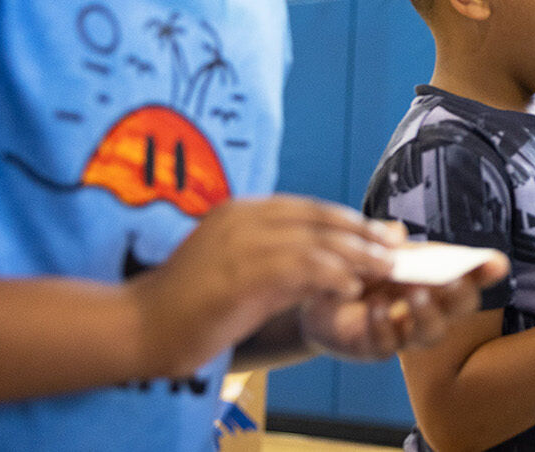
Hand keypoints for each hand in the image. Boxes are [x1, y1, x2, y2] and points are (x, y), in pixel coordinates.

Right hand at [128, 195, 402, 376]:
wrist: (139, 326)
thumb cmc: (189, 303)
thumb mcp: (239, 268)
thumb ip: (280, 257)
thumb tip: (330, 260)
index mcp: (241, 210)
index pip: (309, 208)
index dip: (348, 221)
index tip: (378, 235)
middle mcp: (244, 217)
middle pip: (320, 218)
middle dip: (362, 234)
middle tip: (395, 250)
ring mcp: (241, 242)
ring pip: (317, 241)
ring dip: (358, 255)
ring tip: (385, 270)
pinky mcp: (241, 272)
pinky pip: (301, 268)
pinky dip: (332, 275)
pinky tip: (351, 288)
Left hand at [301, 242, 509, 360]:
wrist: (318, 298)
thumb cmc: (356, 270)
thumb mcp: (369, 247)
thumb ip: (383, 238)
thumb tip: (396, 233)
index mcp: (435, 275)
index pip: (470, 274)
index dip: (487, 270)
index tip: (497, 264)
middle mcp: (429, 306)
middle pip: (462, 306)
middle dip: (461, 293)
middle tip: (450, 279)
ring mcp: (405, 330)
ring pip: (433, 333)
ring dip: (428, 313)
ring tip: (414, 294)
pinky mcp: (377, 348)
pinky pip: (389, 345)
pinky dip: (385, 325)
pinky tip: (375, 308)